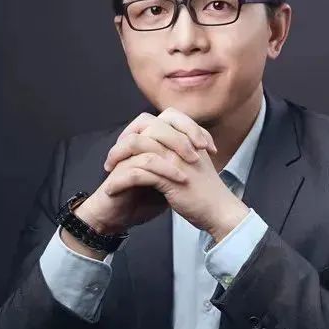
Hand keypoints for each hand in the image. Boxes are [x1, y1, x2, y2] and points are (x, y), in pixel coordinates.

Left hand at [101, 107, 248, 239]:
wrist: (220, 211)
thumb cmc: (206, 191)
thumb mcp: (195, 162)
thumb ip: (179, 150)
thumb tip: (157, 145)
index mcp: (189, 137)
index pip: (161, 118)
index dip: (140, 127)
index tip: (128, 142)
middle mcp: (181, 143)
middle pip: (144, 126)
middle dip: (123, 139)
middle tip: (112, 157)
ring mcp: (176, 159)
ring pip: (136, 145)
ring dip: (117, 157)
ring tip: (108, 170)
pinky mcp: (170, 179)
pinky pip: (137, 173)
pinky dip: (120, 181)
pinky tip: (112, 190)